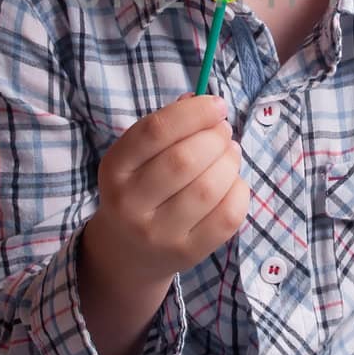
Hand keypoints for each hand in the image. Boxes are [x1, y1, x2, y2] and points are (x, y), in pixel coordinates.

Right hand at [83, 93, 249, 290]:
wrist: (127, 250)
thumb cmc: (141, 187)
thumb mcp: (139, 155)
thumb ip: (168, 126)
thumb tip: (203, 101)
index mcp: (115, 169)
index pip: (155, 132)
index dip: (193, 113)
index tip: (217, 105)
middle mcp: (130, 204)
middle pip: (184, 160)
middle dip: (215, 138)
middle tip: (224, 132)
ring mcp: (158, 233)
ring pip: (208, 189)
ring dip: (230, 162)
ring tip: (230, 154)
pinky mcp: (186, 253)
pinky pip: (226, 217)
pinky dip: (238, 190)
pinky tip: (232, 182)